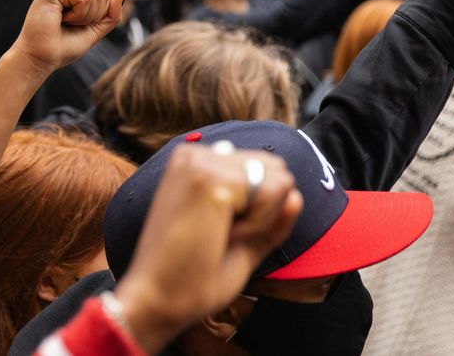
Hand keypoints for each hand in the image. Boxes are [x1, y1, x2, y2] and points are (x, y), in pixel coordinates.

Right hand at [9, 0, 124, 75]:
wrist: (41, 59)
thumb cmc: (63, 46)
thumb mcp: (95, 29)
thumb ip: (111, 13)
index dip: (99, 13)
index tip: (76, 24)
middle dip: (93, 15)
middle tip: (70, 24)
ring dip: (84, 16)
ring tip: (64, 22)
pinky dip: (78, 15)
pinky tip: (60, 19)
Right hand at [114, 144, 301, 353]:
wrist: (157, 300)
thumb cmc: (191, 277)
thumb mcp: (242, 243)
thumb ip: (271, 220)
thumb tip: (297, 195)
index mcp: (196, 162)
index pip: (264, 169)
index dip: (256, 210)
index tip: (217, 232)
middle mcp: (196, 153)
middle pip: (276, 171)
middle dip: (262, 211)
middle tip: (218, 237)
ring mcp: (201, 162)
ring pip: (279, 181)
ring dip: (258, 219)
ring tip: (216, 237)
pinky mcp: (211, 178)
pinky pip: (273, 194)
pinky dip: (257, 224)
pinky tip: (221, 236)